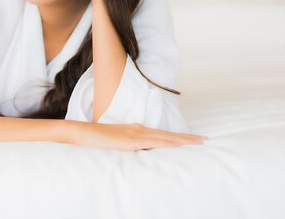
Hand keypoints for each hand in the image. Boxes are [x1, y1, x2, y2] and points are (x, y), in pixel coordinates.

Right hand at [65, 120, 206, 150]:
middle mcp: (137, 130)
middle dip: (187, 137)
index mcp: (134, 130)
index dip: (177, 136)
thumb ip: (123, 147)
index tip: (192, 139)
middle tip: (205, 139)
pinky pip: (153, 142)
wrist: (79, 132)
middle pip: (167, 134)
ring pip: (164, 137)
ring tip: (199, 141)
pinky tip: (178, 144)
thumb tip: (132, 154)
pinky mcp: (130, 141)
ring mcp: (134, 134)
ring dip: (183, 139)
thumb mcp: (112, 143)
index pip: (161, 134)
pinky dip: (167, 143)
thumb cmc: (93, 139)